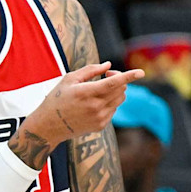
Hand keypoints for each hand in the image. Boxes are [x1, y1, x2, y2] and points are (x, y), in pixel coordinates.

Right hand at [25, 62, 143, 145]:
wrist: (49, 126)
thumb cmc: (57, 99)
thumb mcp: (69, 79)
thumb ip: (90, 70)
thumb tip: (108, 65)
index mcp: (86, 92)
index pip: (114, 83)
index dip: (129, 76)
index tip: (141, 72)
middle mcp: (95, 106)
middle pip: (120, 89)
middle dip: (118, 79)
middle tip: (105, 75)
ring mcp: (99, 117)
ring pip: (120, 100)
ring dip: (115, 91)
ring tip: (99, 89)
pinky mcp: (100, 125)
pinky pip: (113, 109)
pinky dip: (109, 102)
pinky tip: (94, 103)